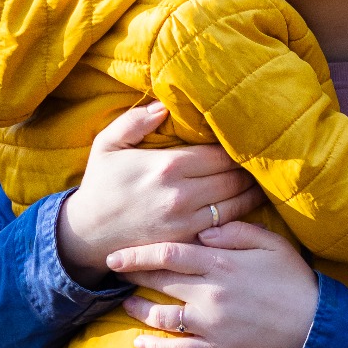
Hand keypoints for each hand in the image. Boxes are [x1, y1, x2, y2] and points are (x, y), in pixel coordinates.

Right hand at [56, 103, 261, 286]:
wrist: (87, 233)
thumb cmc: (100, 185)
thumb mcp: (107, 145)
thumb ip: (134, 121)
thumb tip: (163, 106)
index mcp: (167, 165)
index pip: (219, 152)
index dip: (236, 147)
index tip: (244, 142)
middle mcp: (182, 194)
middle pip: (233, 177)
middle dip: (248, 168)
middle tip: (259, 161)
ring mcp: (186, 220)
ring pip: (236, 203)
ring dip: (251, 192)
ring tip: (259, 182)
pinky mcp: (187, 240)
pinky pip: (224, 226)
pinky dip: (239, 216)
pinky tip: (244, 206)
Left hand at [107, 221, 320, 347]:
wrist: (315, 326)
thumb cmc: (295, 280)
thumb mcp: (271, 244)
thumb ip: (235, 232)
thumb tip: (202, 233)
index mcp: (221, 263)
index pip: (168, 254)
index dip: (138, 254)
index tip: (117, 254)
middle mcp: (210, 293)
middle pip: (159, 282)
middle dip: (132, 276)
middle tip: (115, 273)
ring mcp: (211, 324)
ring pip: (162, 317)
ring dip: (138, 311)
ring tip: (126, 305)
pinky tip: (141, 343)